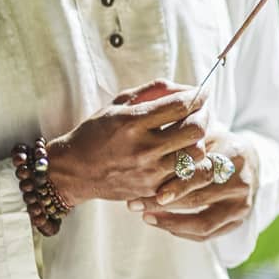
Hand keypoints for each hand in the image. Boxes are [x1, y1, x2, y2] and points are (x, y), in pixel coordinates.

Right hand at [43, 79, 209, 206]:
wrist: (73, 171)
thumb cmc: (96, 132)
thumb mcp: (118, 104)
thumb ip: (152, 91)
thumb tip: (186, 87)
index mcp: (133, 121)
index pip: (180, 105)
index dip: (199, 95)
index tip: (204, 90)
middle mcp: (143, 148)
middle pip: (195, 130)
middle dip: (205, 116)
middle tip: (203, 111)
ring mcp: (149, 172)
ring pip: (196, 155)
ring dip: (200, 141)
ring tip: (193, 134)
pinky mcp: (152, 190)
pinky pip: (187, 178)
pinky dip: (193, 164)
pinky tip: (186, 154)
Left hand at [127, 131, 259, 241]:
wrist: (249, 161)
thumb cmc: (216, 144)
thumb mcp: (205, 133)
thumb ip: (184, 137)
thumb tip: (151, 137)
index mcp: (234, 154)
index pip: (201, 171)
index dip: (174, 182)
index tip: (145, 186)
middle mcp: (242, 181)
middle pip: (198, 199)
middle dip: (162, 203)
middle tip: (134, 204)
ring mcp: (242, 204)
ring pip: (202, 222)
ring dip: (170, 222)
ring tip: (145, 216)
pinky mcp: (238, 221)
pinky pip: (207, 234)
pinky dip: (182, 232)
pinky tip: (162, 224)